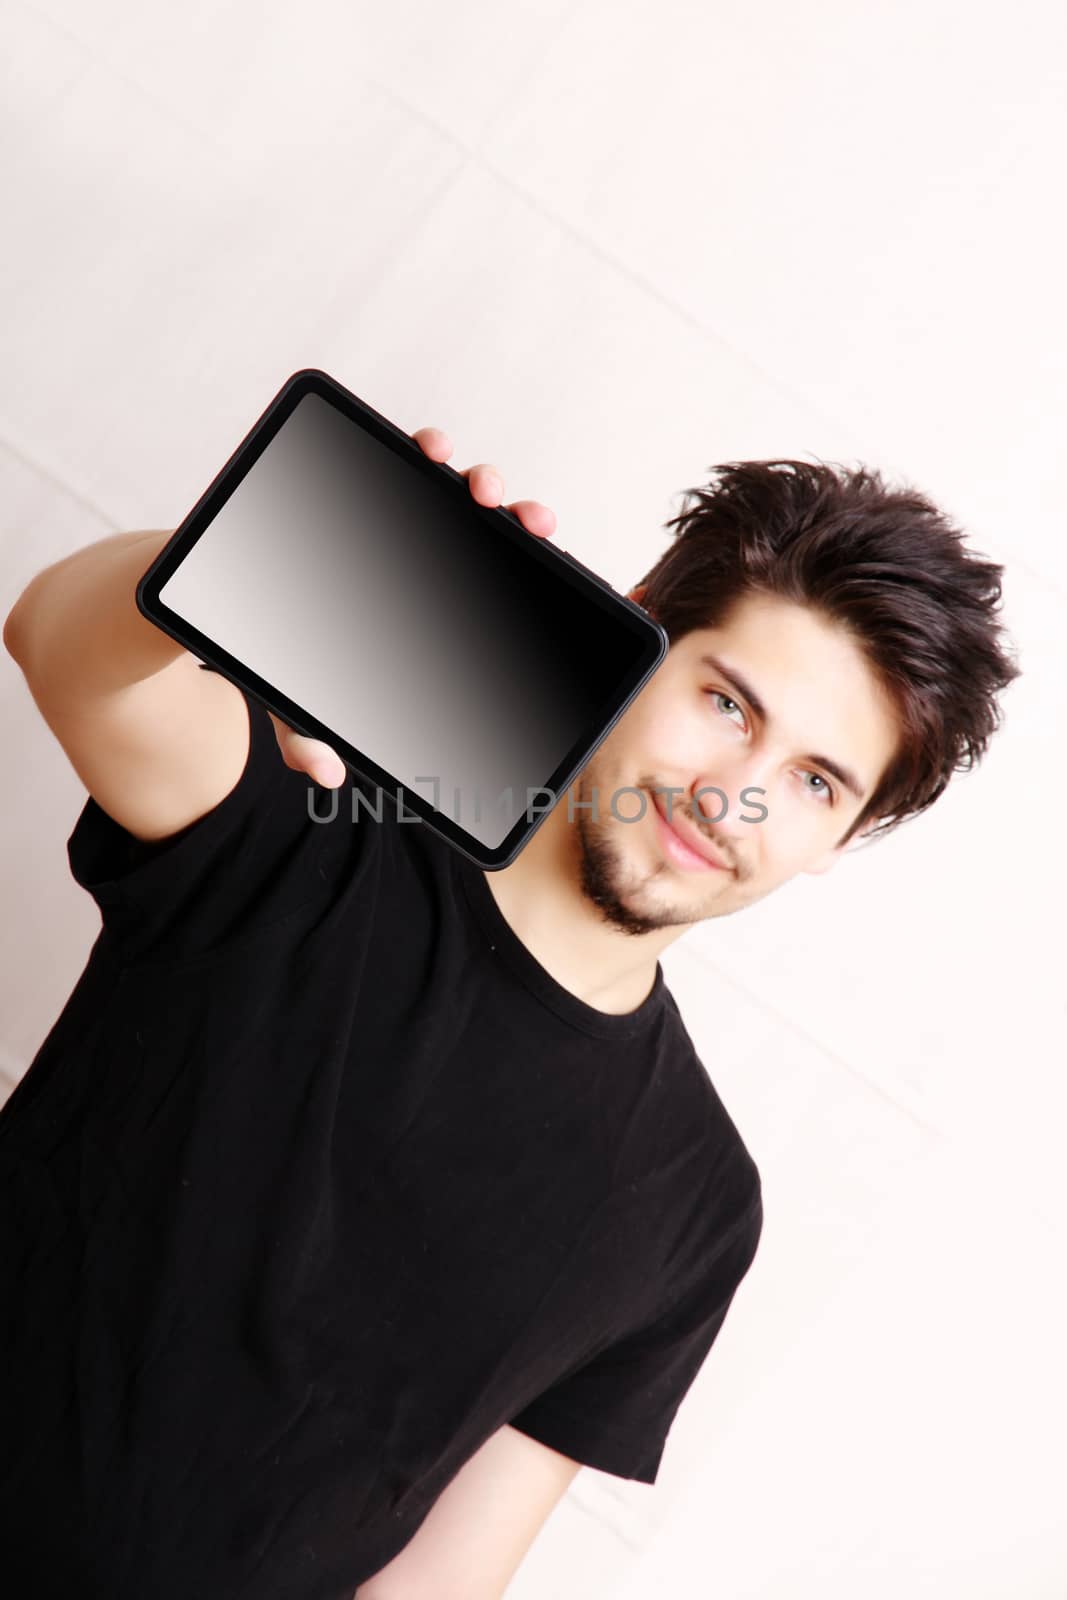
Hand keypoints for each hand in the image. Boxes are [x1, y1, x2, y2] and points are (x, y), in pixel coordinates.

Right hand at [271, 425, 557, 787]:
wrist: (219, 600)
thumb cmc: (279, 656)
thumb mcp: (294, 706)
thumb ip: (307, 738)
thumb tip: (326, 773)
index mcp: (431, 606)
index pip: (494, 579)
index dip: (533, 571)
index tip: (557, 567)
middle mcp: (426, 556)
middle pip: (491, 529)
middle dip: (522, 518)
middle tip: (530, 526)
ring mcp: (398, 514)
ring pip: (455, 486)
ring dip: (482, 477)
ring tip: (482, 488)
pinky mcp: (362, 481)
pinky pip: (404, 457)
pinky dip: (426, 450)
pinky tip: (431, 451)